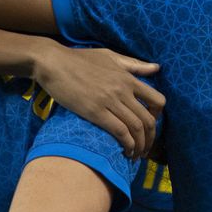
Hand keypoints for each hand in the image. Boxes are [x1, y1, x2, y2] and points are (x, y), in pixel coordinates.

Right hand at [32, 42, 164, 158]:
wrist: (53, 62)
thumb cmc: (79, 58)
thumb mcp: (110, 56)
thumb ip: (133, 64)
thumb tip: (156, 68)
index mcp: (127, 78)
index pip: (157, 100)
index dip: (158, 117)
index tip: (150, 126)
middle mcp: (123, 90)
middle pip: (148, 120)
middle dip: (151, 138)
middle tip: (146, 149)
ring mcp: (109, 101)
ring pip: (136, 128)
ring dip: (140, 146)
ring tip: (136, 155)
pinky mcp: (94, 111)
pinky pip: (119, 132)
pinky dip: (127, 145)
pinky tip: (125, 151)